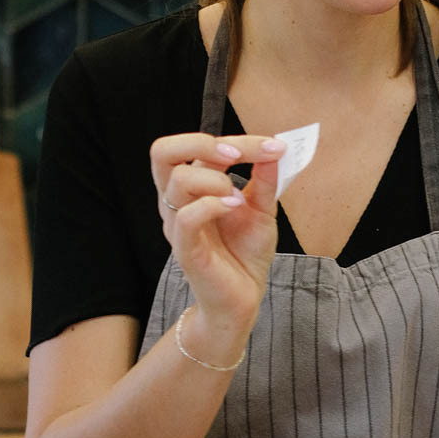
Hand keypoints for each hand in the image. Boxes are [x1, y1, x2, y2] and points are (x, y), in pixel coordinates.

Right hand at [150, 130, 285, 340]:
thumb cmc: (245, 253)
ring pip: (178, 181)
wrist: (244, 297)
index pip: (197, 145)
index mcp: (193, 185)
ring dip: (216, 179)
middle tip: (235, 155)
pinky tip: (235, 208)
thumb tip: (275, 148)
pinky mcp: (185, 249)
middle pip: (163, 151)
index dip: (237, 139)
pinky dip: (212, 205)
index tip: (274, 147)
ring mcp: (178, 224)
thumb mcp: (262, 210)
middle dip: (201, 143)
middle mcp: (177, 200)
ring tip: (238, 198)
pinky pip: (186, 218)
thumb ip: (266, 180)